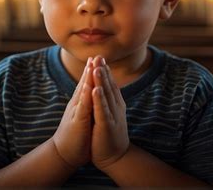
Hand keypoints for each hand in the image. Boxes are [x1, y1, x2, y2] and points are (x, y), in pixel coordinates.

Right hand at [52, 57, 93, 168]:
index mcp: (81, 103)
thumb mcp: (82, 116)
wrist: (64, 153)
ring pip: (83, 91)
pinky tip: (88, 86)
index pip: (87, 84)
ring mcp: (77, 112)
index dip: (92, 71)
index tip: (97, 58)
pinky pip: (83, 106)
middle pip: (84, 83)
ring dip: (88, 77)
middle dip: (91, 69)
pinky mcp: (78, 121)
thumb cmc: (76, 135)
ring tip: (92, 64)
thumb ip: (85, 105)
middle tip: (96, 54)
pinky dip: (86, 96)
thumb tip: (89, 94)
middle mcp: (77, 104)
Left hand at [90, 56, 129, 170]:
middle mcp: (116, 107)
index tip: (100, 57)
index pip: (110, 84)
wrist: (116, 157)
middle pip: (109, 85)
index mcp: (115, 104)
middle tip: (99, 55)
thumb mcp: (110, 114)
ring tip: (97, 66)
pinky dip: (99, 99)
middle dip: (103, 70)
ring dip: (102, 80)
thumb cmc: (109, 135)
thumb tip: (107, 88)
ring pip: (106, 94)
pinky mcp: (106, 126)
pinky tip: (96, 89)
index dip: (105, 71)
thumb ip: (109, 101)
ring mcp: (112, 116)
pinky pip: (102, 110)